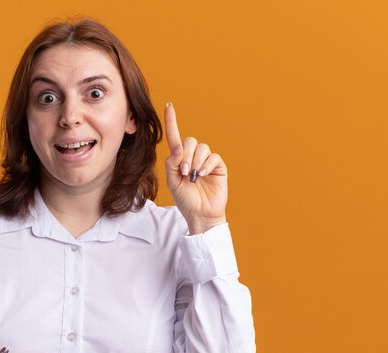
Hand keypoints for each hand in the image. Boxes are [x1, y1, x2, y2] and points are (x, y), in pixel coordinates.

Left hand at [164, 103, 227, 233]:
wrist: (200, 214)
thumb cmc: (185, 199)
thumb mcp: (172, 181)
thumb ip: (171, 163)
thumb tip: (178, 148)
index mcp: (179, 159)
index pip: (175, 136)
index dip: (172, 121)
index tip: (169, 105)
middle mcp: (193, 157)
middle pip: (189, 141)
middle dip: (185, 155)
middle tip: (184, 172)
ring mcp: (206, 161)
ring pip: (201, 148)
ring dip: (195, 162)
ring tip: (193, 177)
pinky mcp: (218, 166)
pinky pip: (213, 157)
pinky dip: (206, 165)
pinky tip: (203, 175)